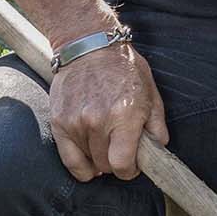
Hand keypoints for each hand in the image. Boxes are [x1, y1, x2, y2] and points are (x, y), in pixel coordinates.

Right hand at [48, 41, 168, 181]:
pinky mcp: (58, 122)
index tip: (132, 164)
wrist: (88, 45)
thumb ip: (157, 127)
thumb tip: (158, 151)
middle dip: (116, 163)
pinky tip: (89, 157)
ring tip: (105, 143)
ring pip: (88, 163)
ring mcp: (75, 122)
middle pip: (105, 166)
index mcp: (123, 116)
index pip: (122, 165)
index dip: (130, 170)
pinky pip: (68, 160)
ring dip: (98, 159)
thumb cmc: (123, 68)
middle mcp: (97, 121)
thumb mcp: (150, 93)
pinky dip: (80, 164)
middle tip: (120, 150)